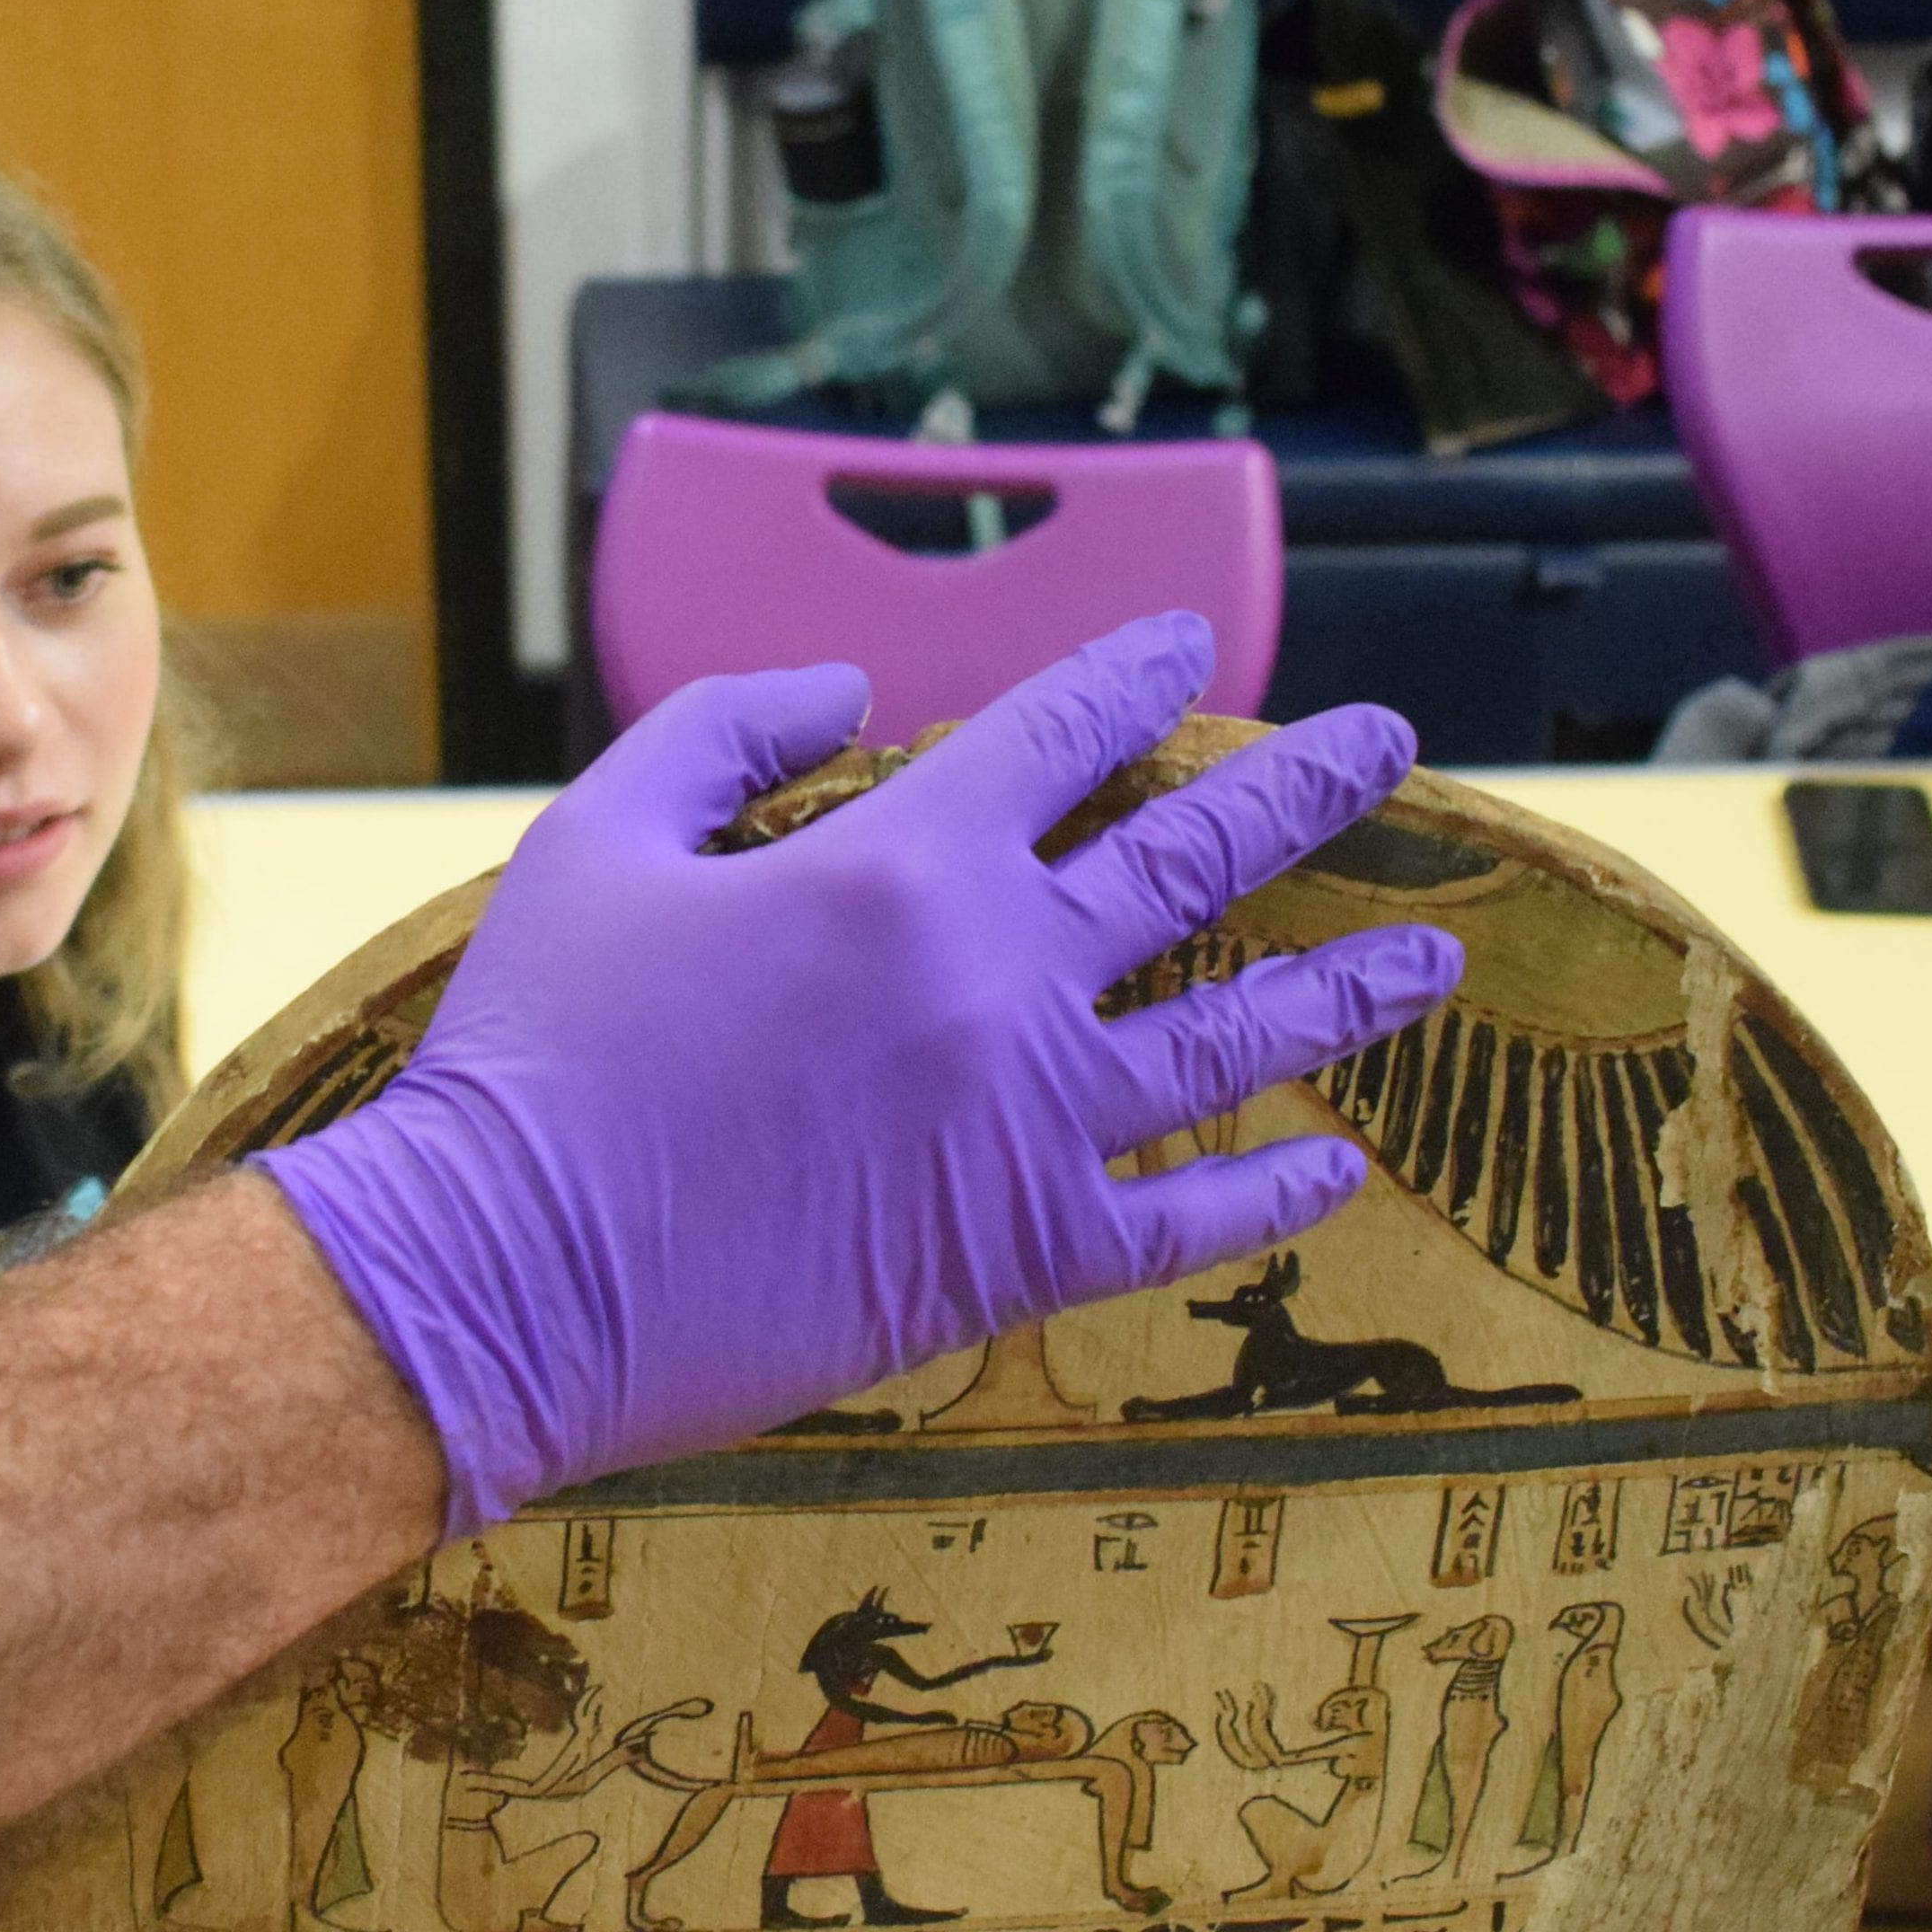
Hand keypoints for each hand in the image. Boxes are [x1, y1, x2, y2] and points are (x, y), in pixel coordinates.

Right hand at [259, 614, 1462, 1530]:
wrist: (502, 1278)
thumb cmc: (533, 1054)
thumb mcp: (595, 836)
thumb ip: (729, 731)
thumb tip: (852, 692)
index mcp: (896, 862)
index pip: (1062, 735)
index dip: (1135, 680)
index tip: (1187, 654)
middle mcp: (997, 979)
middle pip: (1198, 860)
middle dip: (1308, 787)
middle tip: (1383, 747)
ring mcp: (1028, 1123)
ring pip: (1237, 1035)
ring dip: (1346, 989)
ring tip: (1429, 959)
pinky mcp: (1017, 1254)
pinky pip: (1187, 1220)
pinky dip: (1272, 1192)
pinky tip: (1335, 1166)